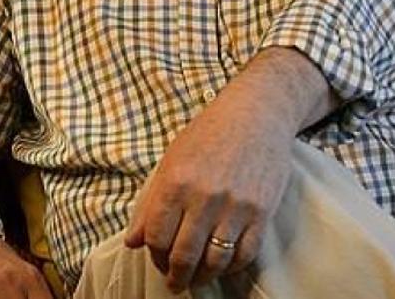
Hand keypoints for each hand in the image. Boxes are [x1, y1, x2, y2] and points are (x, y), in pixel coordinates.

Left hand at [123, 95, 294, 292]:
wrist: (258, 113)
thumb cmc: (210, 133)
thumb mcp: (172, 160)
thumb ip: (150, 202)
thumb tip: (133, 241)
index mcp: (175, 182)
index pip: (156, 237)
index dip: (154, 255)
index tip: (159, 261)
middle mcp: (204, 196)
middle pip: (183, 255)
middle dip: (176, 276)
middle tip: (176, 283)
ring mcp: (235, 205)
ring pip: (214, 260)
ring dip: (203, 276)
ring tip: (198, 279)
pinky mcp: (261, 210)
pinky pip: (245, 252)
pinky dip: (232, 265)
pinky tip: (225, 263)